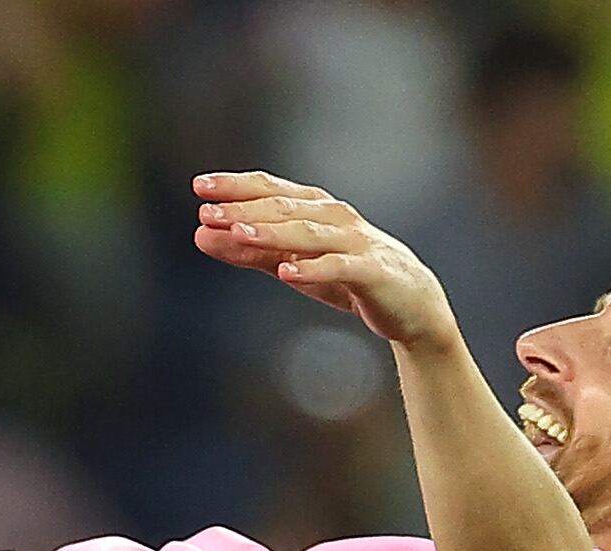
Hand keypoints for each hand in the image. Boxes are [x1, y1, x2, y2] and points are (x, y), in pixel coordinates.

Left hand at [192, 172, 457, 351]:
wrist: (410, 305)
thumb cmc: (346, 277)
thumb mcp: (291, 262)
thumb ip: (248, 250)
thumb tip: (200, 234)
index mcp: (316, 209)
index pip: (272, 190)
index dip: (237, 186)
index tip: (199, 186)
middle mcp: (336, 218)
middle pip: (286, 208)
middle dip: (245, 209)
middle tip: (208, 212)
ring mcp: (355, 243)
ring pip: (310, 233)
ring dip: (273, 232)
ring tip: (239, 234)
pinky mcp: (372, 272)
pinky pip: (339, 267)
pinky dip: (313, 268)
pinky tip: (286, 272)